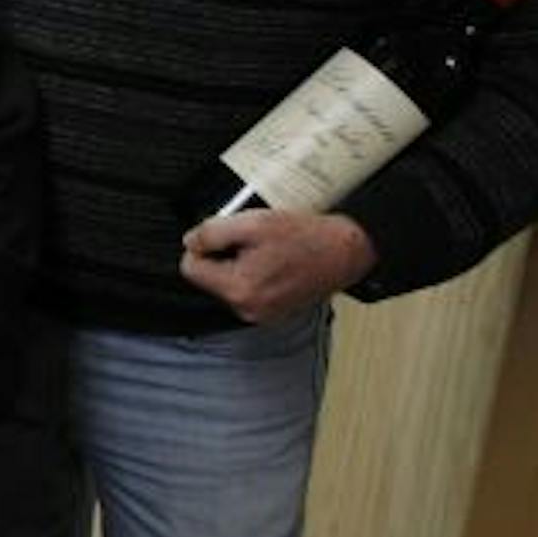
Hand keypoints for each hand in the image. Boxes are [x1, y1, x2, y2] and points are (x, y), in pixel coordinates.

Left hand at [180, 210, 377, 322]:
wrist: (347, 251)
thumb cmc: (307, 237)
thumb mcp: (253, 223)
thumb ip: (212, 233)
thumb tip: (190, 242)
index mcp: (239, 290)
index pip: (190, 268)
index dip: (201, 245)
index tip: (222, 234)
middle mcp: (249, 309)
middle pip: (209, 277)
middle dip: (222, 255)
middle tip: (250, 239)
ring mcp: (263, 313)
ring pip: (228, 282)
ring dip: (238, 263)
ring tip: (265, 249)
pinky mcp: (275, 311)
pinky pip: (249, 289)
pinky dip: (255, 273)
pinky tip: (274, 260)